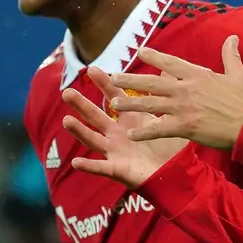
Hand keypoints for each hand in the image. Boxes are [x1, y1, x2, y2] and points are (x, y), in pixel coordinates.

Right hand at [62, 67, 188, 186]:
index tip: (92, 69)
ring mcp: (114, 151)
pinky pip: (100, 168)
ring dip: (79, 131)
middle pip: (96, 116)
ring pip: (93, 139)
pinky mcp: (117, 169)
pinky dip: (89, 166)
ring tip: (66, 120)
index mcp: (129, 119)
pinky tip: (76, 162)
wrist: (177, 173)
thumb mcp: (167, 119)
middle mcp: (117, 134)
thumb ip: (163, 97)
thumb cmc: (170, 147)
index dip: (104, 83)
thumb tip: (169, 71)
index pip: (114, 97)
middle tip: (67, 92)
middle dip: (81, 105)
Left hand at [107, 35, 242, 150]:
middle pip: (153, 82)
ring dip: (131, 103)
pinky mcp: (185, 127)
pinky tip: (131, 134)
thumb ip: (230, 55)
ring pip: (151, 104)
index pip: (171, 62)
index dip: (154, 56)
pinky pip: (159, 128)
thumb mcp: (237, 74)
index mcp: (198, 75)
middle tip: (113, 78)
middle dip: (131, 79)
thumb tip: (233, 37)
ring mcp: (184, 108)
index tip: (140, 51)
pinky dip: (144, 132)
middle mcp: (186, 89)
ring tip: (114, 104)